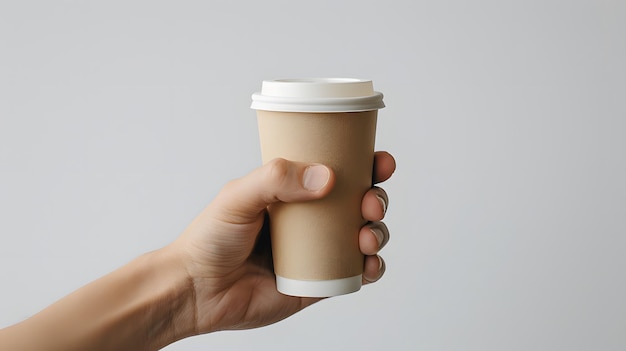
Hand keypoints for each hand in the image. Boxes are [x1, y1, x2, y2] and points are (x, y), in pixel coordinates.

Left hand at [169, 151, 394, 333]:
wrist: (196, 291)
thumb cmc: (210, 239)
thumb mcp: (238, 195)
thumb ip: (277, 178)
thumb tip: (327, 176)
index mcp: (293, 193)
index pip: (338, 173)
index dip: (366, 166)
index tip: (380, 162)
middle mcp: (310, 221)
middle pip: (358, 204)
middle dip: (376, 200)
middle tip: (370, 203)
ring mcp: (316, 252)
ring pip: (363, 237)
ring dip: (378, 233)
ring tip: (367, 237)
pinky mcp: (318, 284)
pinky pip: (355, 275)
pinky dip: (372, 269)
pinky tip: (369, 264)